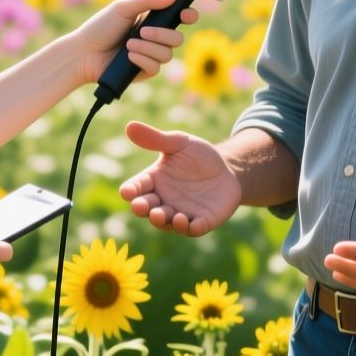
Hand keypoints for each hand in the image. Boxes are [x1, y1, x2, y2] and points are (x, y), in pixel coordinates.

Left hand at [70, 0, 197, 85]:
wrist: (84, 52)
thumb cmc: (100, 27)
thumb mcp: (123, 8)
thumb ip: (148, 0)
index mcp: (152, 19)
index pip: (178, 17)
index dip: (187, 15)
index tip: (187, 15)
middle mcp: (154, 37)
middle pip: (178, 38)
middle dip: (163, 34)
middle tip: (143, 31)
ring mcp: (150, 55)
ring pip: (168, 54)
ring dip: (148, 48)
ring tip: (128, 45)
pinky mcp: (144, 71)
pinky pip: (156, 67)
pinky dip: (143, 59)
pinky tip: (128, 56)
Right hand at [119, 121, 240, 236]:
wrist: (228, 170)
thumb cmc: (199, 156)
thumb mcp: (179, 143)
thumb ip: (156, 139)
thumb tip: (130, 125)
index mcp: (154, 181)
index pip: (136, 188)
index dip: (130, 191)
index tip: (127, 192)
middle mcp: (163, 201)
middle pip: (146, 208)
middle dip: (142, 208)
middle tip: (140, 206)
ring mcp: (180, 214)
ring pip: (166, 223)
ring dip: (162, 220)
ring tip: (161, 215)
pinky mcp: (201, 222)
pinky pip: (192, 229)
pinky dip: (189, 228)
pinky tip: (188, 222)